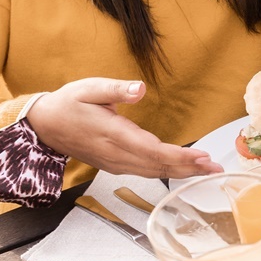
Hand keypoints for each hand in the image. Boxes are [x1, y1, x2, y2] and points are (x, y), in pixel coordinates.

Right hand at [25, 78, 220, 179]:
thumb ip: (115, 90)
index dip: (179, 156)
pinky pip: (144, 172)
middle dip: (188, 168)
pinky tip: (181, 169)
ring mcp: (115, 163)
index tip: (202, 157)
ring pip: (152, 172)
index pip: (152, 150)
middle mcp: (116, 154)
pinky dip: (165, 171)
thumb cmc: (69, 104)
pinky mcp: (114, 165)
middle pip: (157, 166)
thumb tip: (139, 89)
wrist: (45, 126)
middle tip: (215, 167)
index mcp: (113, 134)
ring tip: (205, 170)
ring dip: (180, 172)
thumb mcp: (89, 88)